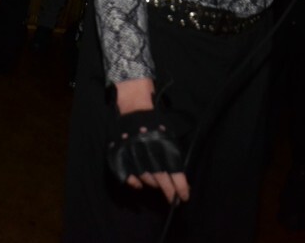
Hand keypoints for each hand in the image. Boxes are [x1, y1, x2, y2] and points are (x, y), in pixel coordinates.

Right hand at [110, 80, 189, 203]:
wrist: (134, 105)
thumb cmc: (155, 120)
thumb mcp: (168, 134)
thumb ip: (172, 155)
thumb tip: (179, 177)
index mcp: (163, 144)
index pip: (175, 171)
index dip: (180, 186)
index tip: (184, 197)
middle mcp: (148, 150)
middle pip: (161, 178)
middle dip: (169, 191)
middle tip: (173, 199)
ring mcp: (133, 152)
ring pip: (145, 178)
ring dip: (153, 184)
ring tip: (158, 185)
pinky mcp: (120, 153)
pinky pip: (127, 175)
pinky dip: (133, 182)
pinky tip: (140, 185)